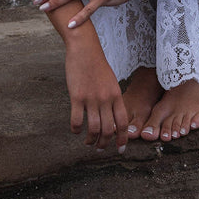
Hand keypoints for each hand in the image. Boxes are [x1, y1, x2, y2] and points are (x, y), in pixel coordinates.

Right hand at [64, 37, 127, 152]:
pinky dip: (76, 129)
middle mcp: (105, 99)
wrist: (85, 49)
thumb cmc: (97, 65)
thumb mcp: (111, 81)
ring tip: (88, 142)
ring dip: (91, 140)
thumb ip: (113, 98)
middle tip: (100, 148)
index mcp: (116, 95)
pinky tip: (75, 130)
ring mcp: (91, 99)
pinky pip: (76, 120)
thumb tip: (112, 116)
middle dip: (104, 144)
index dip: (122, 139)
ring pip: (93, 129)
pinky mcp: (76, 97)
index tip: (120, 148)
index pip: (122, 123)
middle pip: (108, 130)